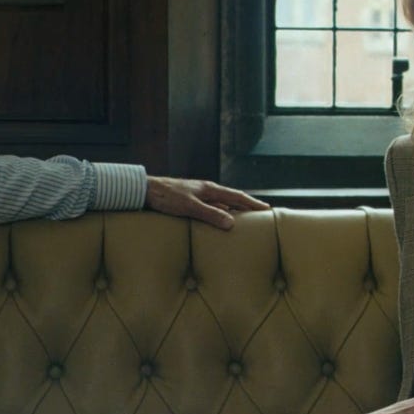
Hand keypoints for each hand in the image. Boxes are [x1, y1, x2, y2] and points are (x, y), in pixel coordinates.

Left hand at [144, 177, 269, 229]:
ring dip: (234, 211)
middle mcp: (207, 191)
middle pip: (232, 199)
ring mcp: (199, 196)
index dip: (252, 203)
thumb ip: (210, 214)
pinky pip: (211, 210)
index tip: (267, 209)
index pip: (237, 197)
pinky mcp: (190, 203)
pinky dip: (219, 215)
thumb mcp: (190, 207)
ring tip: (245, 220)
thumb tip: (232, 223)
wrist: (146, 191)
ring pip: (222, 205)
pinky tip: (219, 222)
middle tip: (261, 214)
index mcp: (210, 189)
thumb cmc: (167, 196)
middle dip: (247, 207)